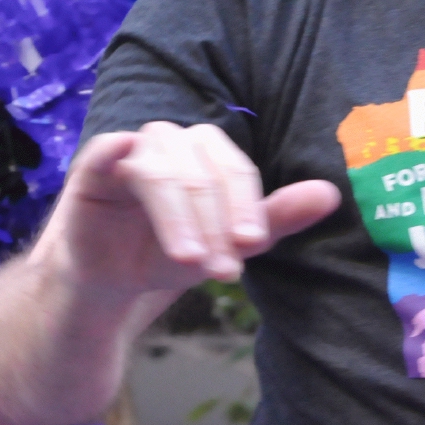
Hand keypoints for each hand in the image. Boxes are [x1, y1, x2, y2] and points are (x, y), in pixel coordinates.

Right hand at [49, 122, 341, 294]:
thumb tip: (330, 194)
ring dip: (179, 219)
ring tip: (189, 260)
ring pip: (163, 172)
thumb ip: (275, 220)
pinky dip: (116, 150)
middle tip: (222, 268)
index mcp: (210, 152)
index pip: (236, 171)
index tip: (252, 245)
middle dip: (215, 224)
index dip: (245, 207)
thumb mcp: (226, 245)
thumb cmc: (171, 252)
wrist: (111, 281)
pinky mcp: (94, 165)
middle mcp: (174, 142)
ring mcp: (132, 150)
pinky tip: (123, 155)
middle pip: (204, 172)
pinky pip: (106, 149)